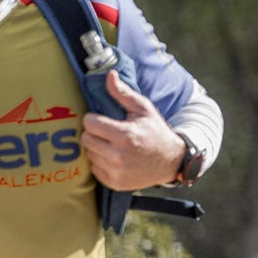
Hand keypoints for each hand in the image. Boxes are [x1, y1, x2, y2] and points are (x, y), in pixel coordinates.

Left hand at [82, 70, 187, 190]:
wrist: (171, 161)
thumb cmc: (156, 131)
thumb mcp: (143, 109)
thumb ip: (123, 93)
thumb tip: (109, 75)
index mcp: (125, 135)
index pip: (90, 123)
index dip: (94, 119)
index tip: (102, 119)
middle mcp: (118, 156)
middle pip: (86, 139)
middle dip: (94, 133)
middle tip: (108, 132)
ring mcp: (116, 171)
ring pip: (89, 154)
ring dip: (97, 148)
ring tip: (113, 145)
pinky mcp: (114, 183)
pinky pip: (94, 169)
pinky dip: (101, 163)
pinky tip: (115, 158)